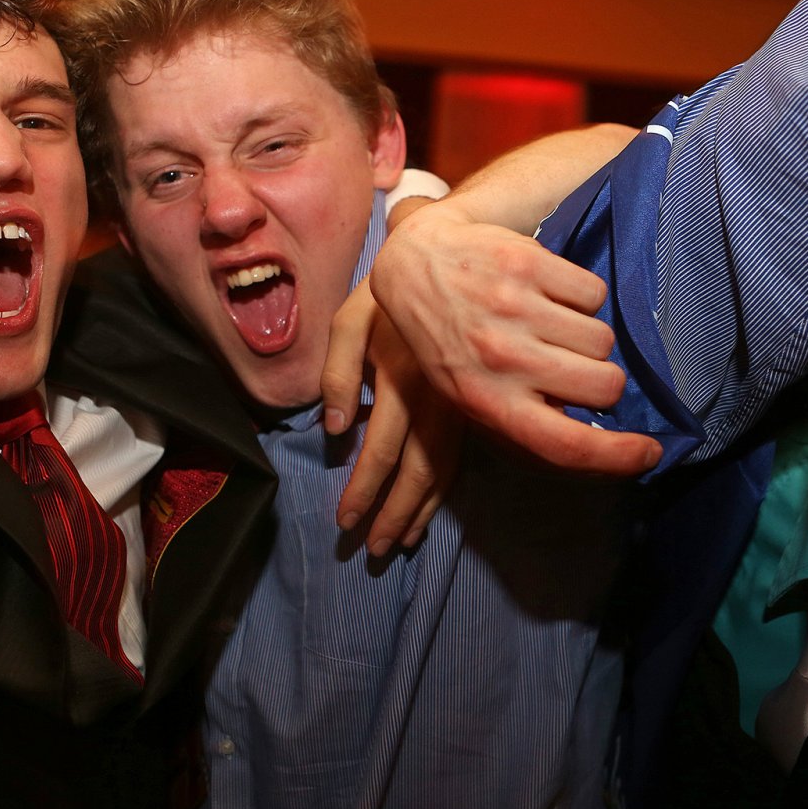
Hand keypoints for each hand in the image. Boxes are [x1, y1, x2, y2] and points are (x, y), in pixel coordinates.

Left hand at [321, 279, 462, 554]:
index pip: (381, 450)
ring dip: (417, 512)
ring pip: (442, 472)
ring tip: (394, 542)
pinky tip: (426, 514)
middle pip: (416, 473)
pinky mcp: (473, 404)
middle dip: (391, 515)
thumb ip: (337, 373)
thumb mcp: (350, 319)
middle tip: (369, 549)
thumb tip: (334, 430)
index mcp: (403, 378)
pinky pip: (459, 458)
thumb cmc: (390, 291)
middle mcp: (436, 399)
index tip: (344, 521)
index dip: (364, 491)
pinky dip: (442, 493)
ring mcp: (460, 404)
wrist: (449, 260)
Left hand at [368, 202, 660, 474]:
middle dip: (603, 381)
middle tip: (572, 366)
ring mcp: (514, 308)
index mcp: (486, 402)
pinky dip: (582, 296)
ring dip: (589, 336)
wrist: (415, 264)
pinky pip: (594, 292)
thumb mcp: (471, 395)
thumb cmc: (449, 342)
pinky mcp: (528, 264)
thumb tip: (596, 446)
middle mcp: (502, 358)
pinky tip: (548, 294)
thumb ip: (525, 421)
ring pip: (603, 338)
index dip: (618, 457)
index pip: (565, 445)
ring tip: (552, 327)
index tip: (650, 454)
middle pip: (604, 386)